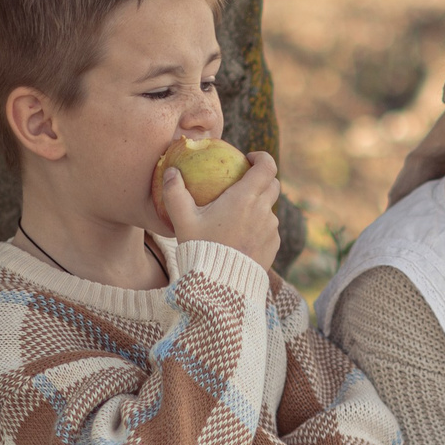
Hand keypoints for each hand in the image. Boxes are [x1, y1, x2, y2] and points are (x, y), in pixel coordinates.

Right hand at [160, 149, 281, 270]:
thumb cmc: (200, 249)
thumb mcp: (182, 221)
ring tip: (236, 214)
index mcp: (246, 198)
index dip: (261, 157)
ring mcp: (271, 230)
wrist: (221, 287)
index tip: (248, 159)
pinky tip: (240, 236)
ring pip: (270, 209)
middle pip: (272, 184)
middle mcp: (264, 211)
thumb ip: (175, 193)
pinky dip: (259, 226)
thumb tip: (171, 172)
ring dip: (258, 205)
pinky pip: (269, 229)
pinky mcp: (273, 246)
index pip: (267, 166)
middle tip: (242, 183)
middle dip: (261, 178)